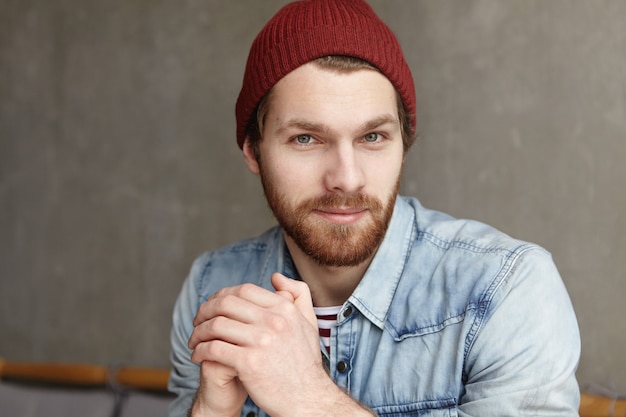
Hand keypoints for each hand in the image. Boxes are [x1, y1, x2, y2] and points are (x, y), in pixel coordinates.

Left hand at [188, 273, 328, 416]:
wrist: (307, 398)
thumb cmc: (304, 363)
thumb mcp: (309, 323)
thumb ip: (298, 296)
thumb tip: (276, 278)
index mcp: (285, 309)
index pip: (244, 290)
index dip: (223, 295)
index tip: (213, 306)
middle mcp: (274, 321)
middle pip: (226, 304)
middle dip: (205, 311)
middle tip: (197, 322)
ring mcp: (261, 341)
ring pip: (216, 325)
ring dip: (198, 332)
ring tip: (194, 341)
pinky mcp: (249, 363)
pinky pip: (213, 348)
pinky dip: (200, 350)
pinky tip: (198, 356)